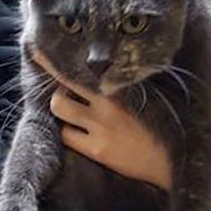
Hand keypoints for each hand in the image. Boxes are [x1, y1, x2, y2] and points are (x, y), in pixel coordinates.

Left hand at [31, 50, 170, 189]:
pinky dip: (67, 134)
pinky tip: (78, 135)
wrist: (172, 159)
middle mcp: (108, 102)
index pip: (83, 67)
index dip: (56, 61)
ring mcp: (101, 126)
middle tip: (65, 94)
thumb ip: (121, 82)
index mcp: (121, 85)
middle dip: (58, 88)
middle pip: (63, 85)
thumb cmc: (159, 124)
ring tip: (71, 115)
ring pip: (59, 109)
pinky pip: (67, 137)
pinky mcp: (98, 149)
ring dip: (60, 111)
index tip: (38, 51)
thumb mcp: (144, 95)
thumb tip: (96, 72)